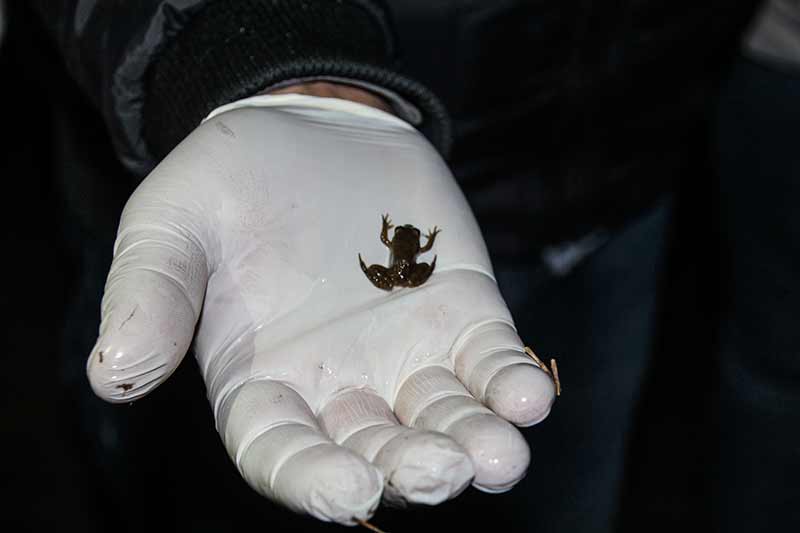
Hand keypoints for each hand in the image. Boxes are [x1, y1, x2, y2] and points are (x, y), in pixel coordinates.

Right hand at [87, 93, 555, 523]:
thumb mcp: (169, 224)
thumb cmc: (227, 184)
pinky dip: (510, 384)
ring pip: (444, 420)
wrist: (308, 124)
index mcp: (262, 384)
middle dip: (410, 469)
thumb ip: (147, 294)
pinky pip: (491, 363)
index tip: (347, 493)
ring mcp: (407, 355)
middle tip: (440, 472)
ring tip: (501, 454)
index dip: (313, 480)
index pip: (284, 455)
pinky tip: (528, 396)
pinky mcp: (460, 314)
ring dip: (476, 443)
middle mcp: (339, 387)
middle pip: (377, 452)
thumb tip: (113, 372)